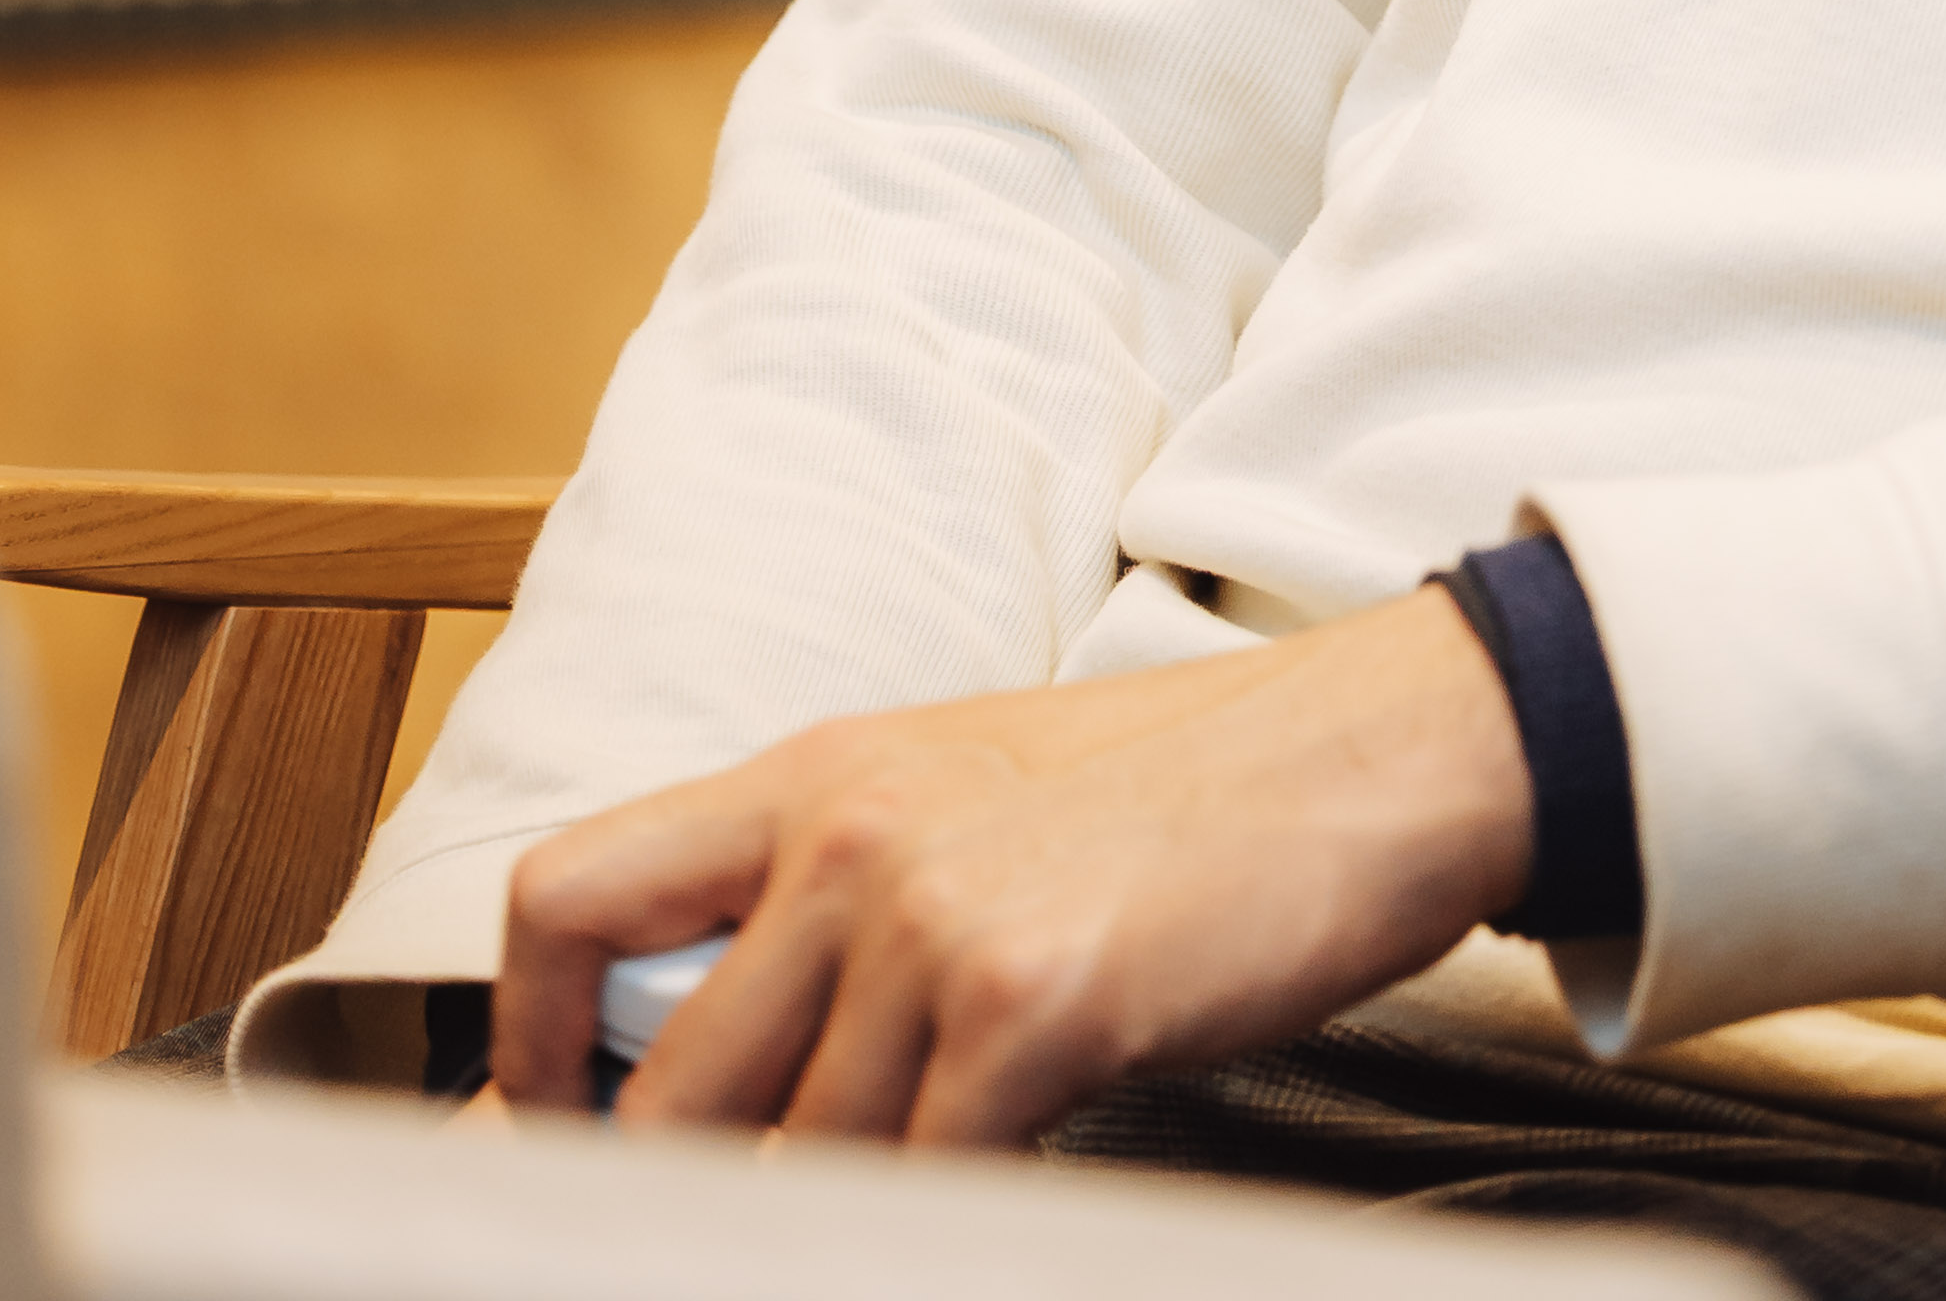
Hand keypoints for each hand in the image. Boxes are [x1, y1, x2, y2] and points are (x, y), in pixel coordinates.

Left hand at [491, 582, 1536, 1150]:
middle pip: (656, 1095)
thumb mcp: (974, 800)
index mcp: (817, 775)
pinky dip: (932, 1232)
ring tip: (890, 1216)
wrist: (1380, 751)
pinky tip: (995, 1211)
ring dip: (813, 1230)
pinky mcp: (1028, 1007)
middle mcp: (847, 833)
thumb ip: (837, 904)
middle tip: (718, 1238)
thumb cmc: (1189, 798)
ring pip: (779, 1170)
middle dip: (673, 1211)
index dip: (521, 1059)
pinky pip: (915, 1193)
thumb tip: (725, 1069)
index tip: (549, 1152)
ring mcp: (932, 920)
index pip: (568, 900)